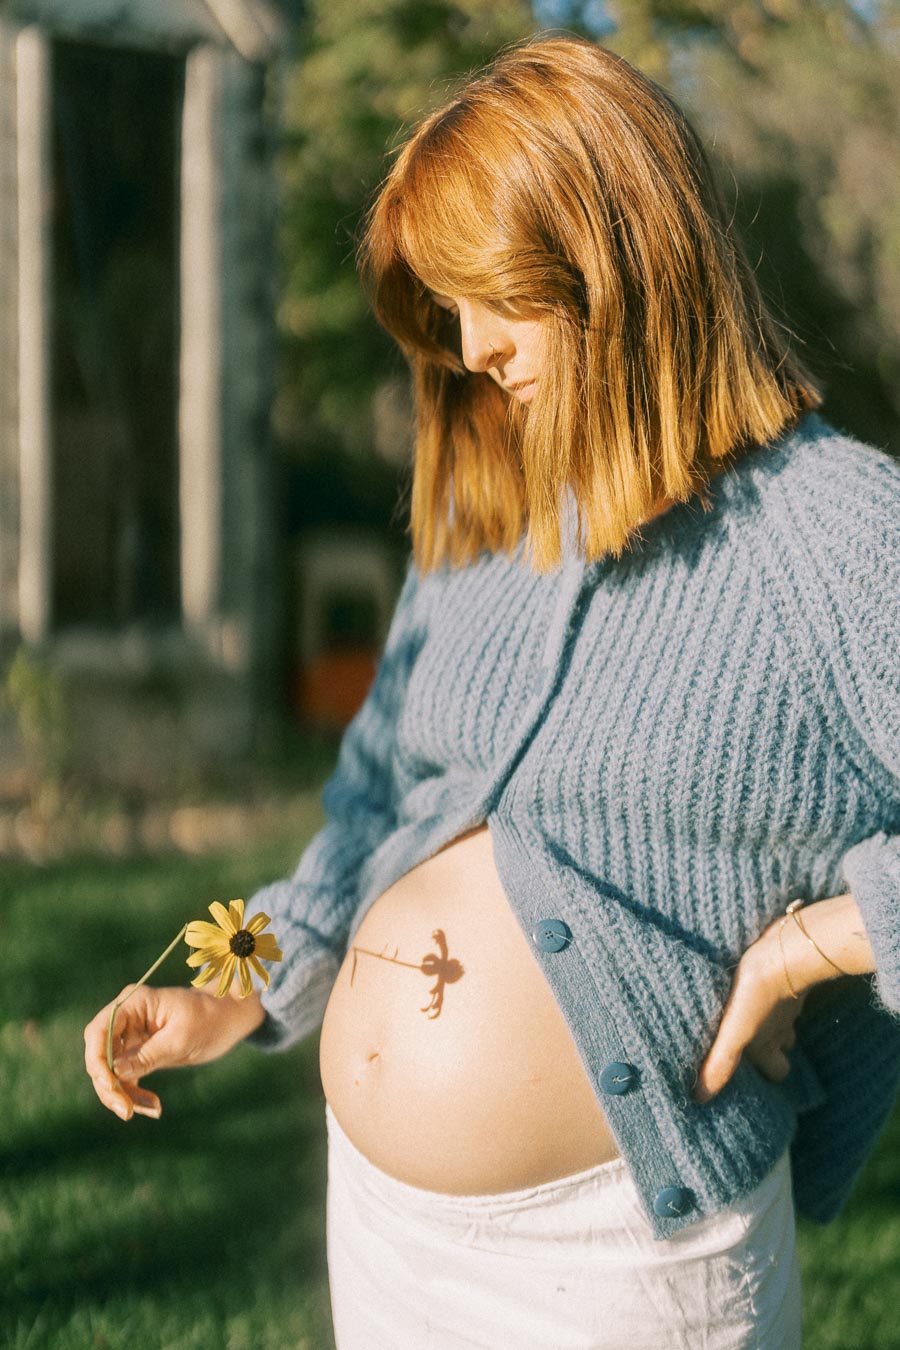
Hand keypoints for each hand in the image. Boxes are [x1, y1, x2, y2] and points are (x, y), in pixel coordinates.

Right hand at [84, 984, 264, 1120]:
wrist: (228, 1019)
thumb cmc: (210, 1020)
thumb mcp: (181, 1038)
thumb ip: (148, 1055)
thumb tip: (114, 1072)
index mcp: (134, 1002)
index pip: (99, 1031)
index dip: (98, 1060)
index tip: (110, 1085)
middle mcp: (127, 1017)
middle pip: (100, 1054)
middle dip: (108, 1085)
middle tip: (126, 1111)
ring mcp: (130, 1035)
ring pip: (110, 1071)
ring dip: (122, 1095)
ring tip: (151, 1109)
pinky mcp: (138, 1052)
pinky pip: (125, 1077)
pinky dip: (134, 1095)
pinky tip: (154, 1107)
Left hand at [694, 929, 806, 1103]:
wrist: (784, 950)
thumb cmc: (758, 994)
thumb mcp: (736, 1031)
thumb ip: (721, 1062)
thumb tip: (701, 1098)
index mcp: (765, 1043)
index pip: (777, 1072)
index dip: (767, 1075)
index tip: (750, 1078)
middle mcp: (779, 1027)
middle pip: (783, 1046)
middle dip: (770, 1049)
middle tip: (749, 1045)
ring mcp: (786, 1002)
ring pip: (782, 1019)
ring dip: (769, 1020)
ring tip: (745, 1015)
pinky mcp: (784, 977)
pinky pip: (781, 991)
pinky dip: (770, 994)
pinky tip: (753, 985)